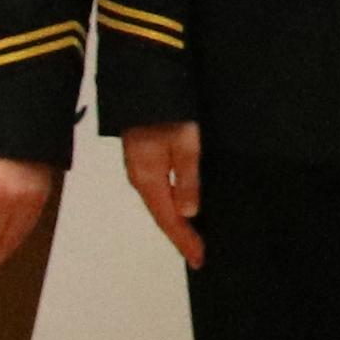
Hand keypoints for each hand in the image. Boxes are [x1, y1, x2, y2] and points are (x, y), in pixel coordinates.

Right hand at [121, 121, 206, 271]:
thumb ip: (187, 179)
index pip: (169, 220)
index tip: (199, 259)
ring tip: (192, 239)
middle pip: (161, 216)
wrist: (144, 80)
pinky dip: (170, 206)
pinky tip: (181, 208)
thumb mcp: (185, 144)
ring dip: (175, 223)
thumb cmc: (169, 112)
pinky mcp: (143, 159)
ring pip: (159, 205)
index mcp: (148, 179)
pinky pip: (158, 192)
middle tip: (198, 254)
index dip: (184, 241)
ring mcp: (140, 168)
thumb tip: (189, 214)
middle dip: (179, 237)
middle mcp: (140, 178)